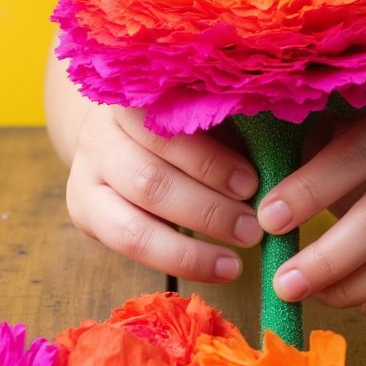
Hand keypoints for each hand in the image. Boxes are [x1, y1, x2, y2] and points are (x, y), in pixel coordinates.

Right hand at [65, 105, 261, 281]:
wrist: (124, 131)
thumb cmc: (185, 121)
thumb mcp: (206, 113)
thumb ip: (231, 128)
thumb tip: (283, 162)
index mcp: (133, 97)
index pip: (169, 132)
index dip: (210, 163)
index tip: (252, 185)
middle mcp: (98, 134)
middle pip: (150, 182)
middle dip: (206, 211)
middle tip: (252, 229)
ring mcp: (84, 175)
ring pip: (132, 226)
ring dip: (190, 251)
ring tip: (235, 262)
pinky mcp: (82, 211)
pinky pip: (126, 247)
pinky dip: (175, 261)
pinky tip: (215, 268)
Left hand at [257, 110, 365, 319]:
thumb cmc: (340, 148)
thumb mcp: (316, 132)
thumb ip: (283, 149)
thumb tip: (229, 184)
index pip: (353, 156)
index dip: (308, 191)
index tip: (265, 221)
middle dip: (325, 260)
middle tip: (281, 284)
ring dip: (352, 288)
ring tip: (311, 294)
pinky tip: (364, 306)